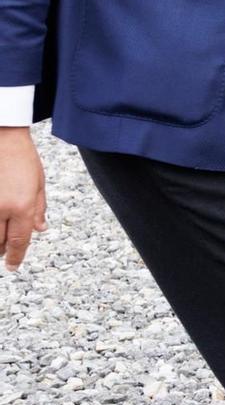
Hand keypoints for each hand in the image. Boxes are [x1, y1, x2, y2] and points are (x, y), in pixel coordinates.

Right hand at [0, 127, 47, 270]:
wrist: (2, 137)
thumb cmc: (23, 158)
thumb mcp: (38, 184)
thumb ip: (38, 209)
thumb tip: (39, 230)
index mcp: (22, 206)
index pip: (19, 241)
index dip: (16, 257)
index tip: (13, 266)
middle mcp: (1, 209)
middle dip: (2, 251)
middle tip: (5, 254)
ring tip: (0, 241)